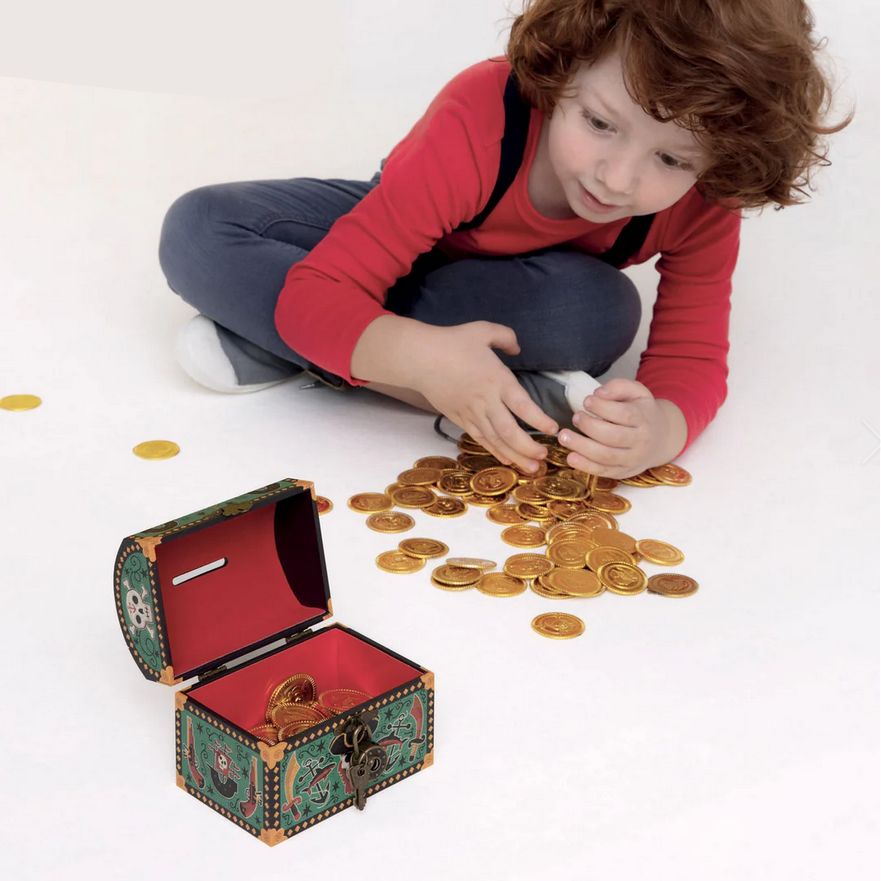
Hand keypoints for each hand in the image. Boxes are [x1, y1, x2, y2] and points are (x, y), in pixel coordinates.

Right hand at [409, 321, 558, 471]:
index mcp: (498, 380)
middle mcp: (487, 401)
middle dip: (529, 448)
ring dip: (515, 456)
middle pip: (510, 431)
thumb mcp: (483, 330)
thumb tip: (517, 349)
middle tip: (544, 456)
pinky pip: (481, 439)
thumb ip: (506, 337)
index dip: (540, 420)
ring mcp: (472, 412)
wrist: (420, 358)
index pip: (523, 406)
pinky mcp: (460, 418)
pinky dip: (495, 451)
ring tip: (531, 468)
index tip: (553, 429)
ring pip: (496, 441)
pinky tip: (507, 460)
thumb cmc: (452, 342)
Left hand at [557, 378, 686, 477]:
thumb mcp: (637, 392)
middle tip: (574, 417)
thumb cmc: (642, 412)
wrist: (661, 438)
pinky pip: (603, 471)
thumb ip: (619, 386)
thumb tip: (599, 394)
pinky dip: (585, 466)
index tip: (586, 401)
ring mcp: (632, 459)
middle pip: (614, 437)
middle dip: (589, 427)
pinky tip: (571, 457)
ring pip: (606, 456)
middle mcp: (640, 441)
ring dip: (582, 447)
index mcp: (643, 419)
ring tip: (564, 437)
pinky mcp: (623, 471)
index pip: (624, 414)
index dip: (602, 407)